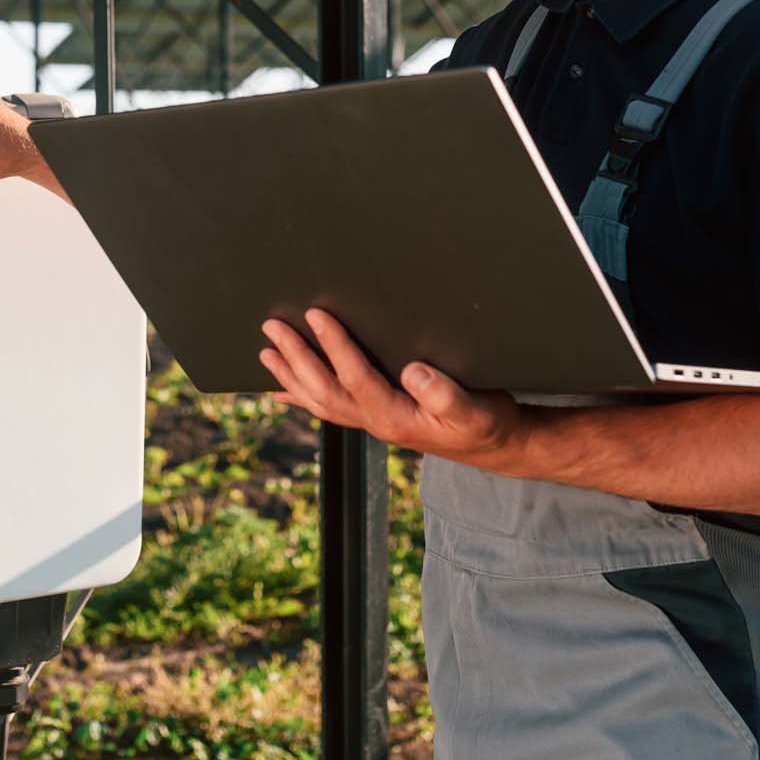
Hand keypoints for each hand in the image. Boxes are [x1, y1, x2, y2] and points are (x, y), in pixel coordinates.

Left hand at [259, 308, 527, 470]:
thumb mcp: (476, 410)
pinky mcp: (374, 418)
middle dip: (296, 356)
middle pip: (324, 389)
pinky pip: (329, 408)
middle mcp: (376, 421)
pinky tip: (282, 389)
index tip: (317, 314)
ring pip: (320, 400)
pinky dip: (301, 397)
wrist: (494, 444)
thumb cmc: (486, 422)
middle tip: (273, 327)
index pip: (356, 377)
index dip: (335, 345)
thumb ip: (446, 395)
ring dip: (291, 374)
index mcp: (397, 416)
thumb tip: (413, 372)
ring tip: (265, 351)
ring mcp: (372, 422)